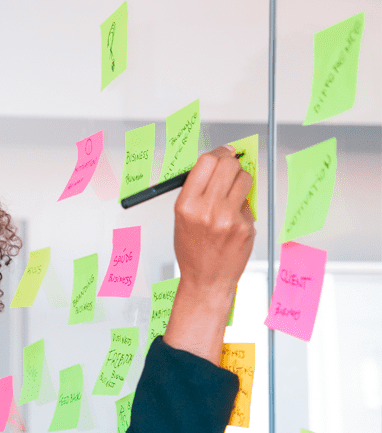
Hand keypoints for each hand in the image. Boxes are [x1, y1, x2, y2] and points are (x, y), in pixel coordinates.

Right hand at [164, 145, 254, 363]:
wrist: (206, 280)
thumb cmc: (193, 250)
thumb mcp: (183, 217)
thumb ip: (197, 190)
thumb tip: (217, 163)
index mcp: (186, 204)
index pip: (206, 162)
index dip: (218, 153)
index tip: (224, 153)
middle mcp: (206, 209)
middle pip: (228, 165)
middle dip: (232, 163)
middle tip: (232, 167)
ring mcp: (227, 218)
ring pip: (245, 179)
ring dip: (242, 180)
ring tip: (233, 194)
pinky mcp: (245, 227)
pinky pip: (249, 203)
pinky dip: (244, 206)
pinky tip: (233, 221)